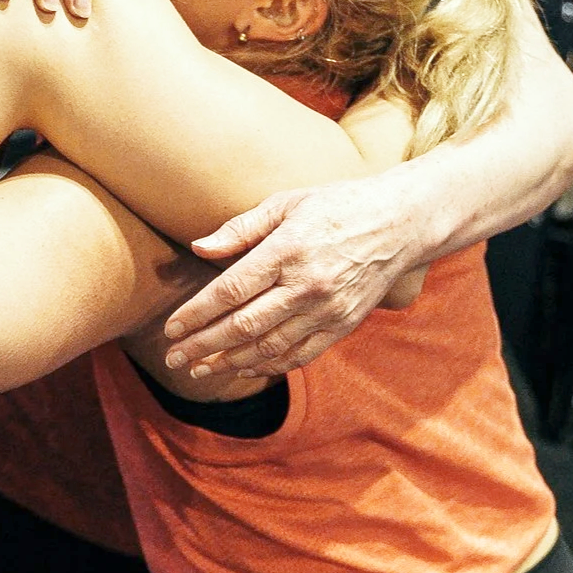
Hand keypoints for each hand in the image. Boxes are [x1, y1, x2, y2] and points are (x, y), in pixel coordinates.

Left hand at [161, 177, 425, 377]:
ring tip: (199, 370)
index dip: (197, 314)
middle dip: (204, 345)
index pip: (230, 290)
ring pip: (269, 346)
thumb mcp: (286, 203)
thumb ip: (240, 229)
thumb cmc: (336, 206)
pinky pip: (299, 354)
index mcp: (287, 249)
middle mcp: (306, 284)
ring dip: (230, 362)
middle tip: (174, 358)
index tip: (171, 329)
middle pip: (243, 325)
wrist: (401, 222)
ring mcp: (327, 309)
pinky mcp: (344, 324)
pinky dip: (268, 366)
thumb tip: (199, 248)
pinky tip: (242, 369)